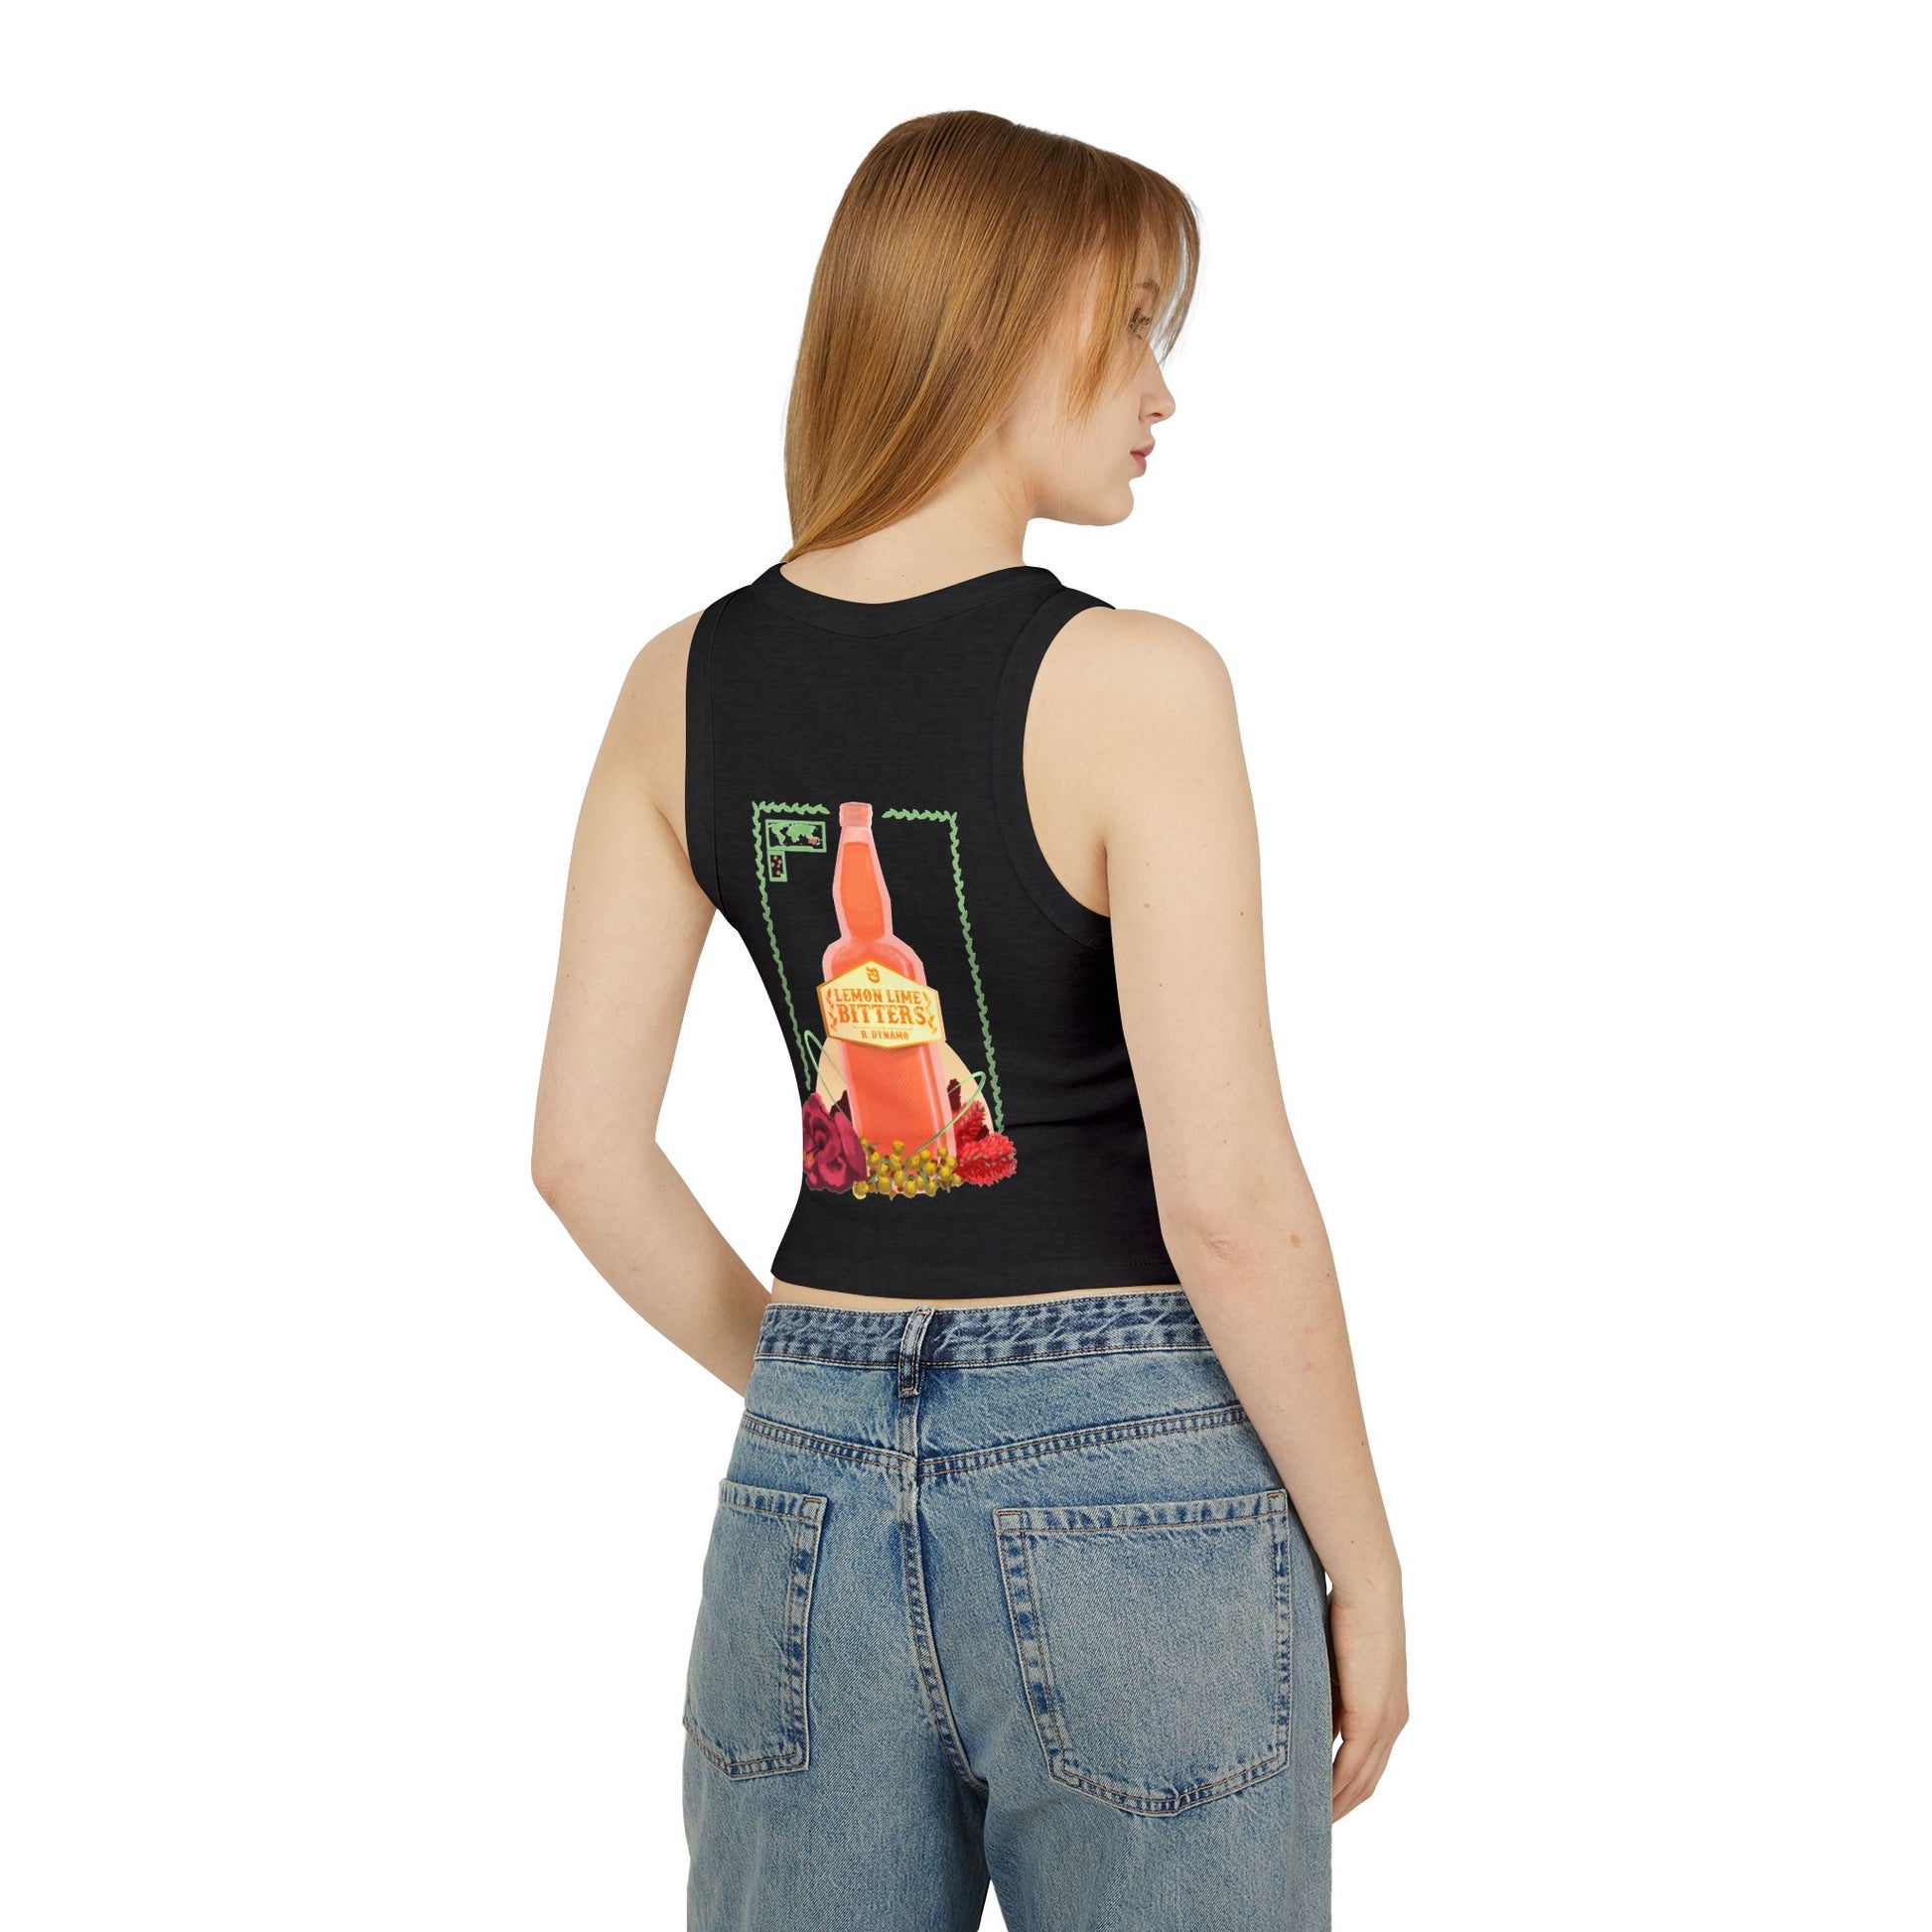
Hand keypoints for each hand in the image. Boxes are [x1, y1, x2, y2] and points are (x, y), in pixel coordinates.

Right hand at [1326, 1581, 1407, 1820]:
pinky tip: (1318, 1802)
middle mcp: (1392, 1722)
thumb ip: (1325, 1693)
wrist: (1368, 1591)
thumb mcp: (1333, 1664)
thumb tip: (1303, 1714)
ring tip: (1312, 1822)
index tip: (1322, 1802)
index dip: (1346, 1787)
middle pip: (1367, 1780)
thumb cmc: (1347, 1613)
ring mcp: (1385, 1722)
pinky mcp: (1371, 1717)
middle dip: (1342, 1804)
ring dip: (1337, 1803)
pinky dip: (1335, 1789)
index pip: (1368, 1763)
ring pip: (1361, 1780)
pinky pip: (1352, 1766)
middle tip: (1314, 1824)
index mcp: (1387, 1709)